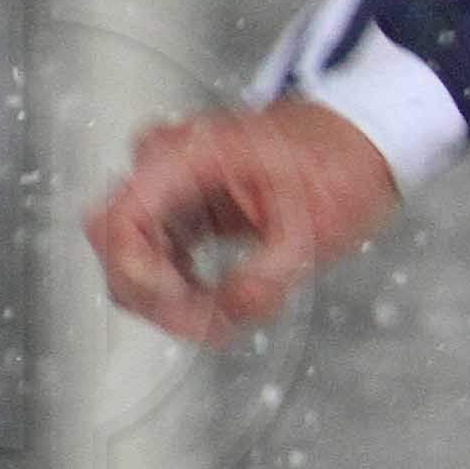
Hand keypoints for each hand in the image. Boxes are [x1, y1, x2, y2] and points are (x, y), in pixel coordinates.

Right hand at [83, 98, 397, 346]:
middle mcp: (163, 164)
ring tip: (229, 315)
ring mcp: (165, 187)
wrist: (352, 146)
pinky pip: (153, 262)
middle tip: (216, 322)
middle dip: (159, 297)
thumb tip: (229, 312)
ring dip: (171, 301)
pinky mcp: (175, 211)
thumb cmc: (337, 167)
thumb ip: (270, 274)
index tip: (182, 301)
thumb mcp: (316, 226)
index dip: (137, 272)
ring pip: (130, 263)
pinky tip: (220, 302)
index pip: (122, 218)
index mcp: (191, 154)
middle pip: (117, 246)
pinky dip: (180, 292)